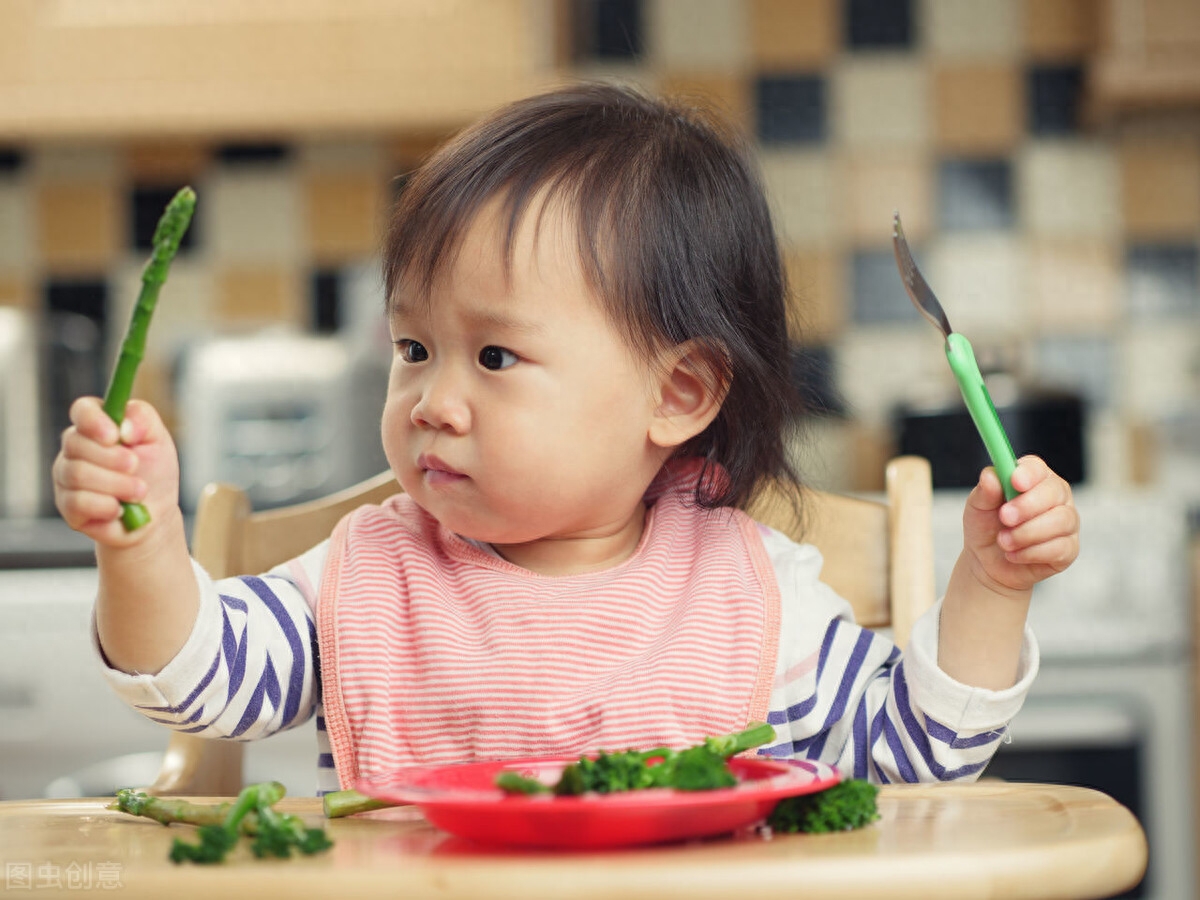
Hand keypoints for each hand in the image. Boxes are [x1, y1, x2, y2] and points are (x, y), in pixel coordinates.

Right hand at [53, 397, 181, 546]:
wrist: (155, 513)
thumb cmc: (155, 472)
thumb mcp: (159, 439)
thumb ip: (143, 419)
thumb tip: (123, 426)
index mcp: (97, 425)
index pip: (82, 410)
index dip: (94, 421)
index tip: (114, 435)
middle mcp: (75, 447)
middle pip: (76, 443)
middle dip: (112, 458)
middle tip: (136, 466)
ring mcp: (66, 476)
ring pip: (77, 474)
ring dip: (116, 484)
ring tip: (139, 492)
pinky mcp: (67, 505)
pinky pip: (78, 502)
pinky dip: (106, 506)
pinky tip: (121, 509)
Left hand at [962, 455, 1078, 595]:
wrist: (987, 562)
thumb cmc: (986, 527)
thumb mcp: (977, 507)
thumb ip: (985, 491)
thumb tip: (991, 475)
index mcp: (1033, 478)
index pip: (1037, 468)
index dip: (1028, 473)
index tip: (1014, 482)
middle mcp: (1055, 495)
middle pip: (1054, 492)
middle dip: (1027, 506)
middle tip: (1005, 517)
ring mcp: (1066, 521)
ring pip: (1061, 520)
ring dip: (1027, 533)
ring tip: (1003, 542)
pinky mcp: (1069, 548)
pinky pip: (1059, 548)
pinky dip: (1031, 553)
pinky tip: (1014, 555)